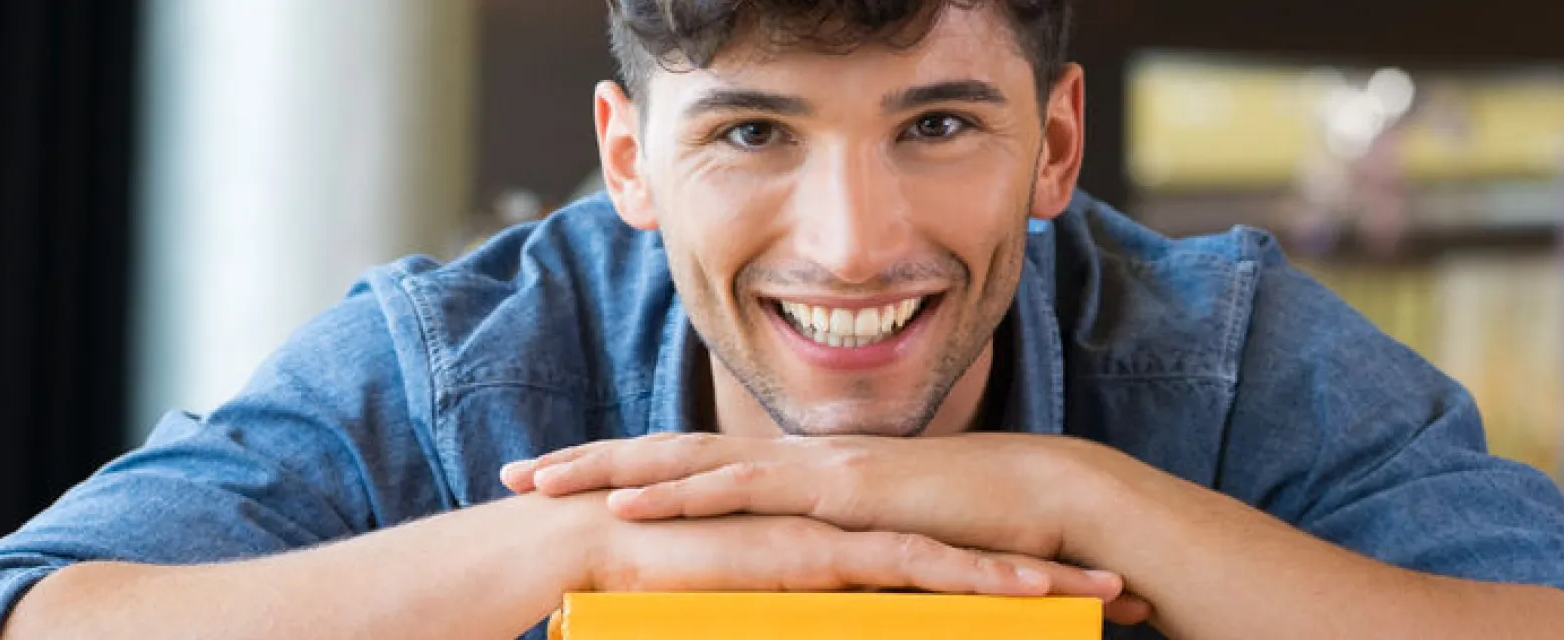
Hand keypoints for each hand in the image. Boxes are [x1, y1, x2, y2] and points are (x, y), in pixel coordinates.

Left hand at [507, 433, 1156, 623]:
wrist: (1047, 508)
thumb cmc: (972, 535)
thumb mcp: (879, 553)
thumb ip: (830, 560)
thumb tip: (793, 585)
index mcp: (794, 478)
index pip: (693, 471)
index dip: (624, 474)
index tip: (562, 483)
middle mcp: (791, 463)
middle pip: (668, 455)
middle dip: (587, 462)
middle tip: (516, 474)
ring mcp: (809, 470)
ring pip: (688, 462)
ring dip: (609, 470)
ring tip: (543, 482)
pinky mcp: (835, 492)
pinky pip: (743, 492)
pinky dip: (679, 496)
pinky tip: (627, 503)